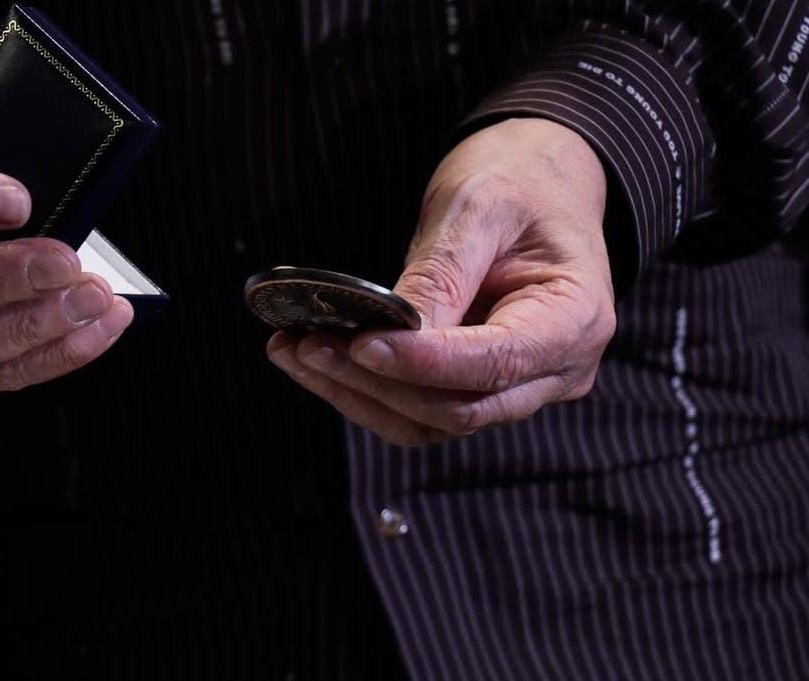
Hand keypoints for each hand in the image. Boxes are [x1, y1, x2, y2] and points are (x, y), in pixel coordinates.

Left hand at [268, 118, 616, 444]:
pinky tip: (317, 359)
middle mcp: (557, 369)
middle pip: (460, 406)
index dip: (424, 362)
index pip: (497, 362)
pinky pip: (421, 410)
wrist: (540, 182)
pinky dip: (367, 391)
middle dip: (378, 382)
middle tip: (307, 345)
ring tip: (296, 351)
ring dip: (360, 394)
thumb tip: (390, 332)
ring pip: (432, 421)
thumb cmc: (519, 180)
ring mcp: (522, 387)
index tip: (359, 342)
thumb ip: (441, 272)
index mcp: (574, 319)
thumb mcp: (479, 205)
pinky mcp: (480, 387)